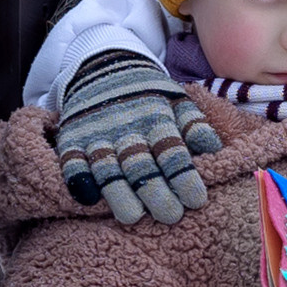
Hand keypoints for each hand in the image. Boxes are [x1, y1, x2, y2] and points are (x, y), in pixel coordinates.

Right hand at [56, 50, 221, 227]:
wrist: (105, 70)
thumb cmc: (151, 96)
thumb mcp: (177, 101)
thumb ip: (195, 126)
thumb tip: (214, 150)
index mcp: (157, 120)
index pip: (173, 152)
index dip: (184, 176)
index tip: (196, 200)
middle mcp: (127, 130)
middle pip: (141, 165)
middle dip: (155, 191)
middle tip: (170, 215)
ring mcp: (97, 136)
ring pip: (107, 168)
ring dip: (119, 192)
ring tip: (132, 217)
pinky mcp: (73, 141)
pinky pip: (72, 161)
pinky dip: (78, 178)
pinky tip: (89, 198)